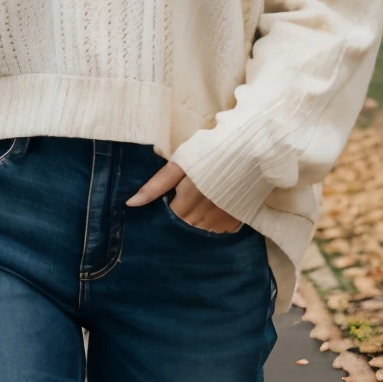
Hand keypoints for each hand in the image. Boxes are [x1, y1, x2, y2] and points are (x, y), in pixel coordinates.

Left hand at [126, 161, 243, 233]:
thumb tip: (131, 204)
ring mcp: (221, 222)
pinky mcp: (236, 221)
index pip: (168, 222)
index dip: (164, 215)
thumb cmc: (211, 152)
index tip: (164, 209)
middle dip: (179, 221)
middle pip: (183, 229)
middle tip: (181, 206)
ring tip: (197, 208)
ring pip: (201, 232)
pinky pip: (219, 232)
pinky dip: (213, 225)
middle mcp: (202, 219)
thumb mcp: (180, 163)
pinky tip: (213, 211)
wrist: (251, 150)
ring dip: (196, 224)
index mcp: (186, 204)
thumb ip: (156, 186)